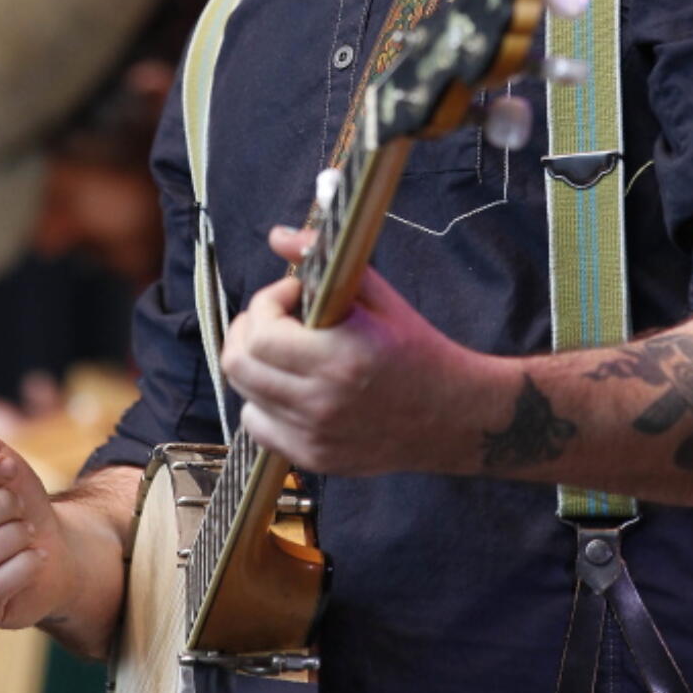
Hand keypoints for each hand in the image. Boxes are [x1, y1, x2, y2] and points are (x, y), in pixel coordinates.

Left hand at [221, 227, 486, 474]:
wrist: (454, 415)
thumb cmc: (418, 350)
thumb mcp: (379, 298)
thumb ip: (325, 261)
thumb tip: (278, 235)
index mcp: (339, 358)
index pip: (260, 333)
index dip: (267, 302)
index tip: (294, 293)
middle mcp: (321, 402)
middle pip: (239, 364)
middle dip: (249, 330)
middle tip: (276, 318)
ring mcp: (315, 436)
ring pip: (244, 394)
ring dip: (256, 364)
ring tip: (286, 350)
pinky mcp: (315, 458)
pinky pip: (258, 426)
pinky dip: (263, 402)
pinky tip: (291, 386)